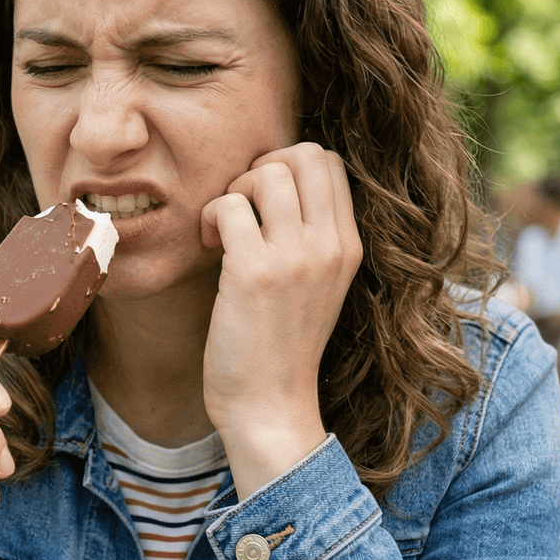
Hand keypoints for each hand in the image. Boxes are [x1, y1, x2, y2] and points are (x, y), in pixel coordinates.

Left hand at [199, 142, 361, 495]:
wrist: (269, 405)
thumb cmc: (281, 344)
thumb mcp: (318, 284)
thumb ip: (310, 235)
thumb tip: (276, 180)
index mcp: (350, 245)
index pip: (330, 163)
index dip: (287, 166)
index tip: (263, 203)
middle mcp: (331, 246)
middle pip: (303, 154)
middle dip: (262, 167)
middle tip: (242, 207)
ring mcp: (296, 258)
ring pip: (267, 171)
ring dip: (234, 190)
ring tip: (224, 230)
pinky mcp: (254, 272)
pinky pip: (230, 205)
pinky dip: (211, 216)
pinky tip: (209, 247)